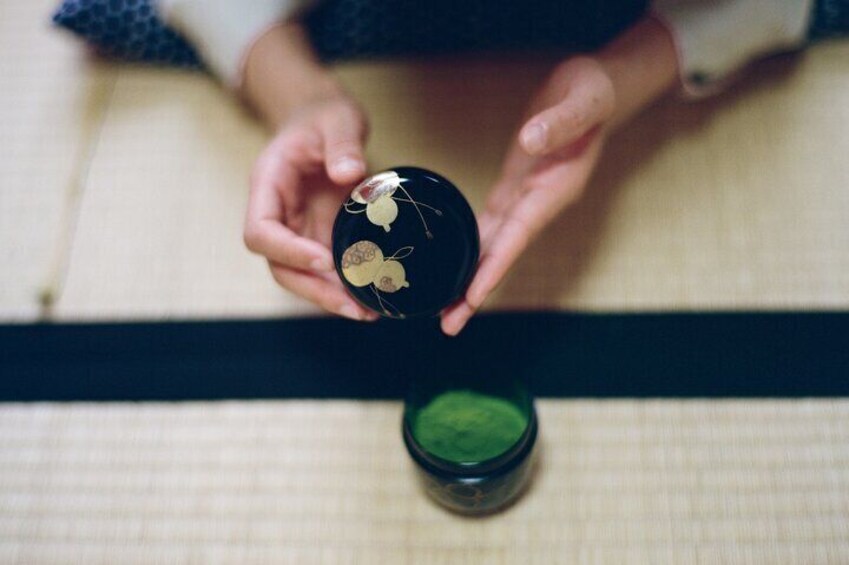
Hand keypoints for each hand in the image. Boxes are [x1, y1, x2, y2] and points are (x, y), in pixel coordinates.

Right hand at [244, 92, 378, 320]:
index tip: (325, 260)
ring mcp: (298, 230)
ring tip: (370, 311)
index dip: (288, 251)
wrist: (324, 122)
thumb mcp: (337, 118)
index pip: (260, 231)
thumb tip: (349, 172)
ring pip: (303, 276)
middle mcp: (278, 214)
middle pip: (280, 266)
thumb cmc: (323, 117)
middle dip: (315, 290)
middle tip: (354, 307)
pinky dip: (347, 286)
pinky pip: (327, 270)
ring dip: (332, 297)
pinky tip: (374, 298)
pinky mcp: (320, 237)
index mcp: (268, 185)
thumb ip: (343, 142)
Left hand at [440, 57, 612, 334]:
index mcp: (554, 191)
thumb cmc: (592, 93)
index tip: (474, 298)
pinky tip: (450, 263)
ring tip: (443, 308)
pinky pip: (488, 226)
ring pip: (492, 247)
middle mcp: (538, 204)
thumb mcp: (581, 100)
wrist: (596, 88)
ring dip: (468, 276)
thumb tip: (530, 141)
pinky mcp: (513, 189)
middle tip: (448, 326)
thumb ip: (559, 122)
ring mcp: (525, 199)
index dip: (496, 268)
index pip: (520, 237)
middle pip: (503, 256)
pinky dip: (470, 247)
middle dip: (476, 291)